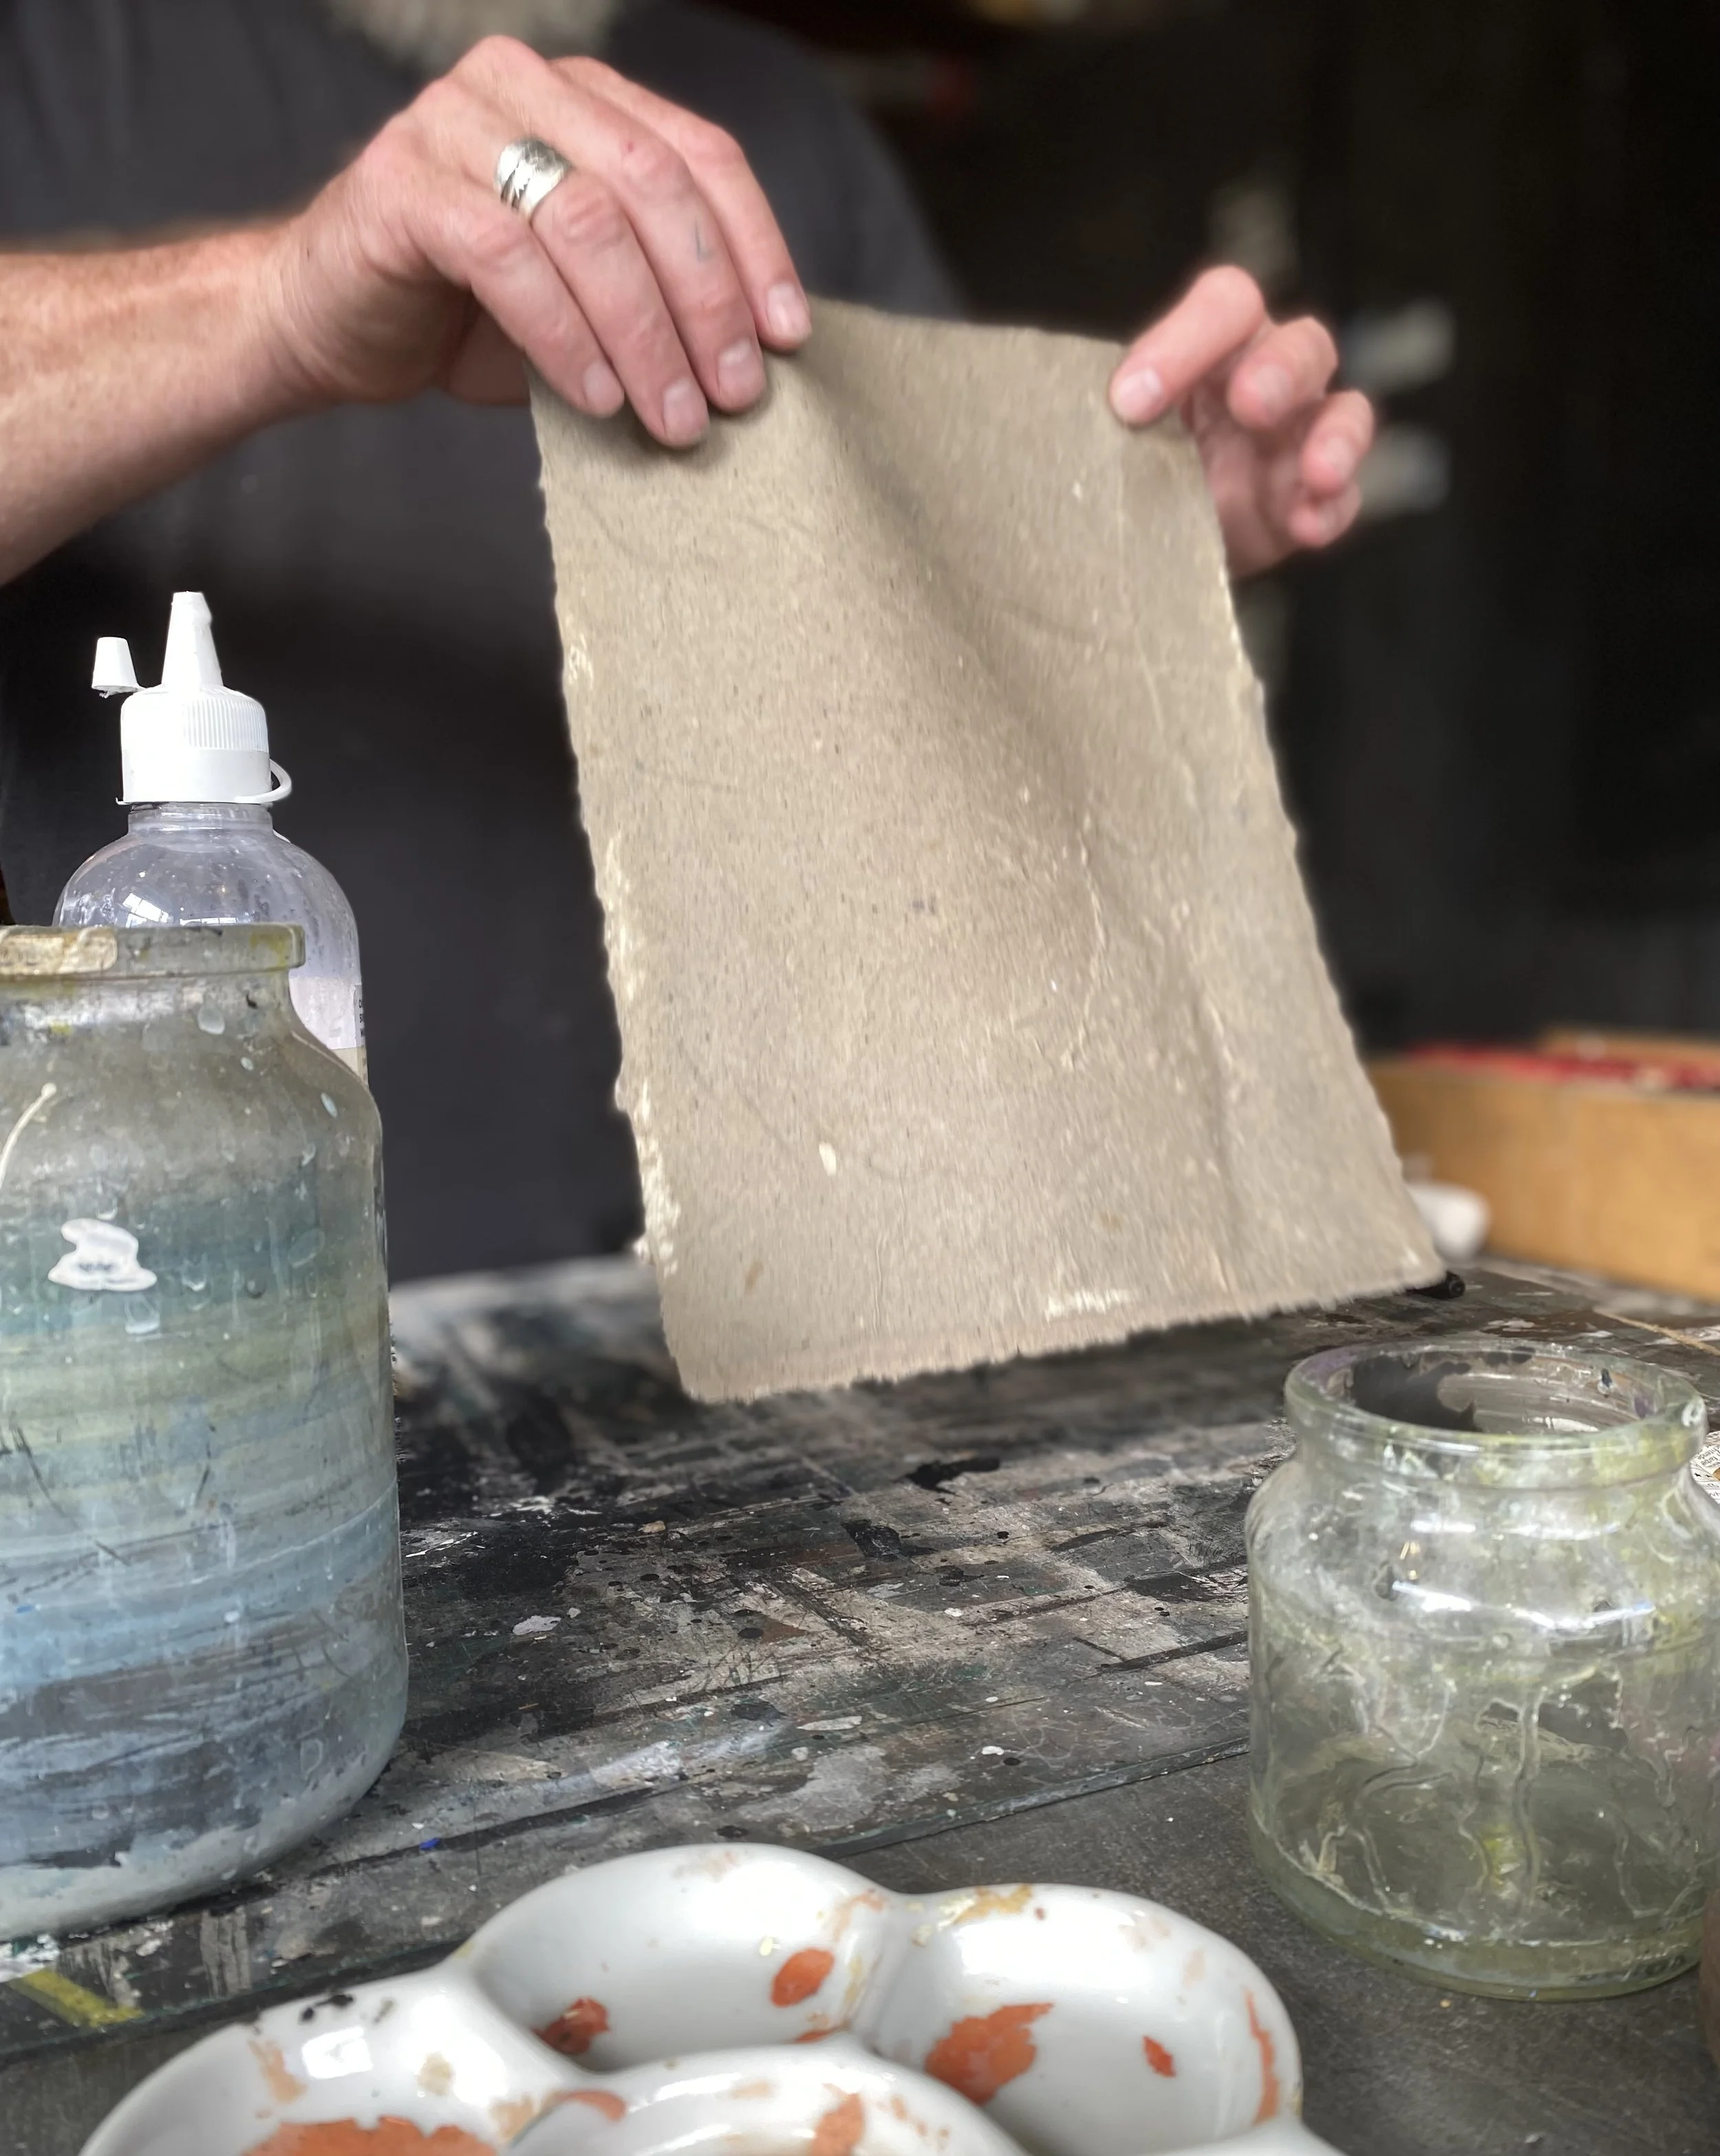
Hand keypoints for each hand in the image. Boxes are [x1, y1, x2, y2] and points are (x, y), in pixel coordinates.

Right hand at [265, 36, 810, 446]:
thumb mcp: (590, 298)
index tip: (788, 338)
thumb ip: (659, 293)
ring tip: (672, 417)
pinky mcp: (400, 185)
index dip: (754, 248)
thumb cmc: (471, 316)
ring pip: (586, 221)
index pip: (699, 155)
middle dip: (707, 301)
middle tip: (733, 396)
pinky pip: (506, 259)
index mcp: (583, 97)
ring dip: (644, 333)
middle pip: (652, 185)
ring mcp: (453, 123)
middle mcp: (521, 86)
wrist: (332, 324)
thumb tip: (761, 356)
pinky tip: (593, 399)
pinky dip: (562, 335)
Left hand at [1108, 268, 1372, 577]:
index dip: (1187, 338)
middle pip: (1301, 344)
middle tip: (1247, 406)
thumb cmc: (1120, 466)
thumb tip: (1068, 418)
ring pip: (1343, 410)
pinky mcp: (1308, 500)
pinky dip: (1332, 508)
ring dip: (1334, 437)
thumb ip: (1098, 415)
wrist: (1136, 544)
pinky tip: (1308, 524)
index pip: (1226, 303)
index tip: (1130, 400)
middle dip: (1279, 372)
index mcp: (1214, 345)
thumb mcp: (1104, 433)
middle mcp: (1267, 376)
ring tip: (1315, 472)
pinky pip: (1343, 497)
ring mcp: (1298, 438)